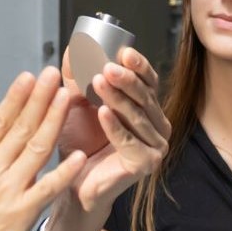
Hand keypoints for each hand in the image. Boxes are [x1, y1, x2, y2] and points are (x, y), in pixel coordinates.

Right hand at [0, 68, 85, 230]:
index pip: (1, 119)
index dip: (17, 96)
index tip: (30, 76)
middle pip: (23, 127)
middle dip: (40, 99)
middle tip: (56, 75)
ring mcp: (10, 189)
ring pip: (37, 149)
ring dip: (53, 122)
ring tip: (67, 98)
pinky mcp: (22, 212)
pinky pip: (47, 189)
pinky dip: (63, 173)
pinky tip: (78, 155)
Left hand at [58, 45, 168, 214]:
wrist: (73, 183)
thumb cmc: (80, 143)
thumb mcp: (77, 104)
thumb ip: (77, 78)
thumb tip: (73, 47)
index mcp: (148, 108)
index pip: (149, 82)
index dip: (139, 66)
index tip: (124, 52)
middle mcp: (158, 126)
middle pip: (145, 97)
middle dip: (126, 80)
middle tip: (107, 67)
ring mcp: (156, 146)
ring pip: (137, 117)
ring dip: (118, 99)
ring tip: (98, 83)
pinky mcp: (147, 164)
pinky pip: (130, 142)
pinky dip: (116, 127)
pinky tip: (103, 113)